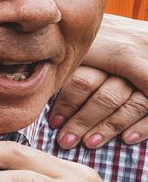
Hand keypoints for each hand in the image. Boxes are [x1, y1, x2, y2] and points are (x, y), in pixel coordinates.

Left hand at [57, 13, 147, 144]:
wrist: (145, 38)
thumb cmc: (112, 40)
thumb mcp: (89, 43)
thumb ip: (73, 64)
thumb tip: (44, 90)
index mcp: (104, 51)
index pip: (83, 81)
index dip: (67, 105)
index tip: (53, 123)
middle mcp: (129, 64)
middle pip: (106, 97)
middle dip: (84, 121)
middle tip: (66, 141)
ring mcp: (147, 75)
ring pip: (132, 104)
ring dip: (111, 126)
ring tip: (90, 143)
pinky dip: (144, 125)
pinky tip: (128, 139)